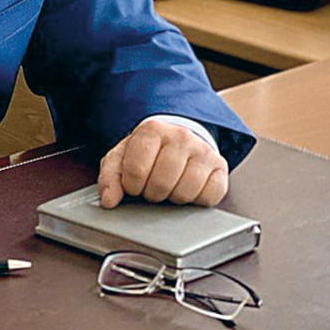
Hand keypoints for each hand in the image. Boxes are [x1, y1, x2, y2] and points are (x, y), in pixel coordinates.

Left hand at [97, 118, 227, 208]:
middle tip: (151, 186)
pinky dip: (195, 200)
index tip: (133, 183)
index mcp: (152, 129)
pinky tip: (187, 188)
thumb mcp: (121, 158)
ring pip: (184, 192)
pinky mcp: (220, 167)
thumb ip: (110, 178)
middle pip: (160, 184)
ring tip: (169, 186)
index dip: (131, 186)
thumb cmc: (147, 152)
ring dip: (172, 197)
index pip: (136, 170)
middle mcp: (181, 136)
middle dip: (151, 193)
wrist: (177, 140)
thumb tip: (109, 200)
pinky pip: (208, 197)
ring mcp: (203, 151)